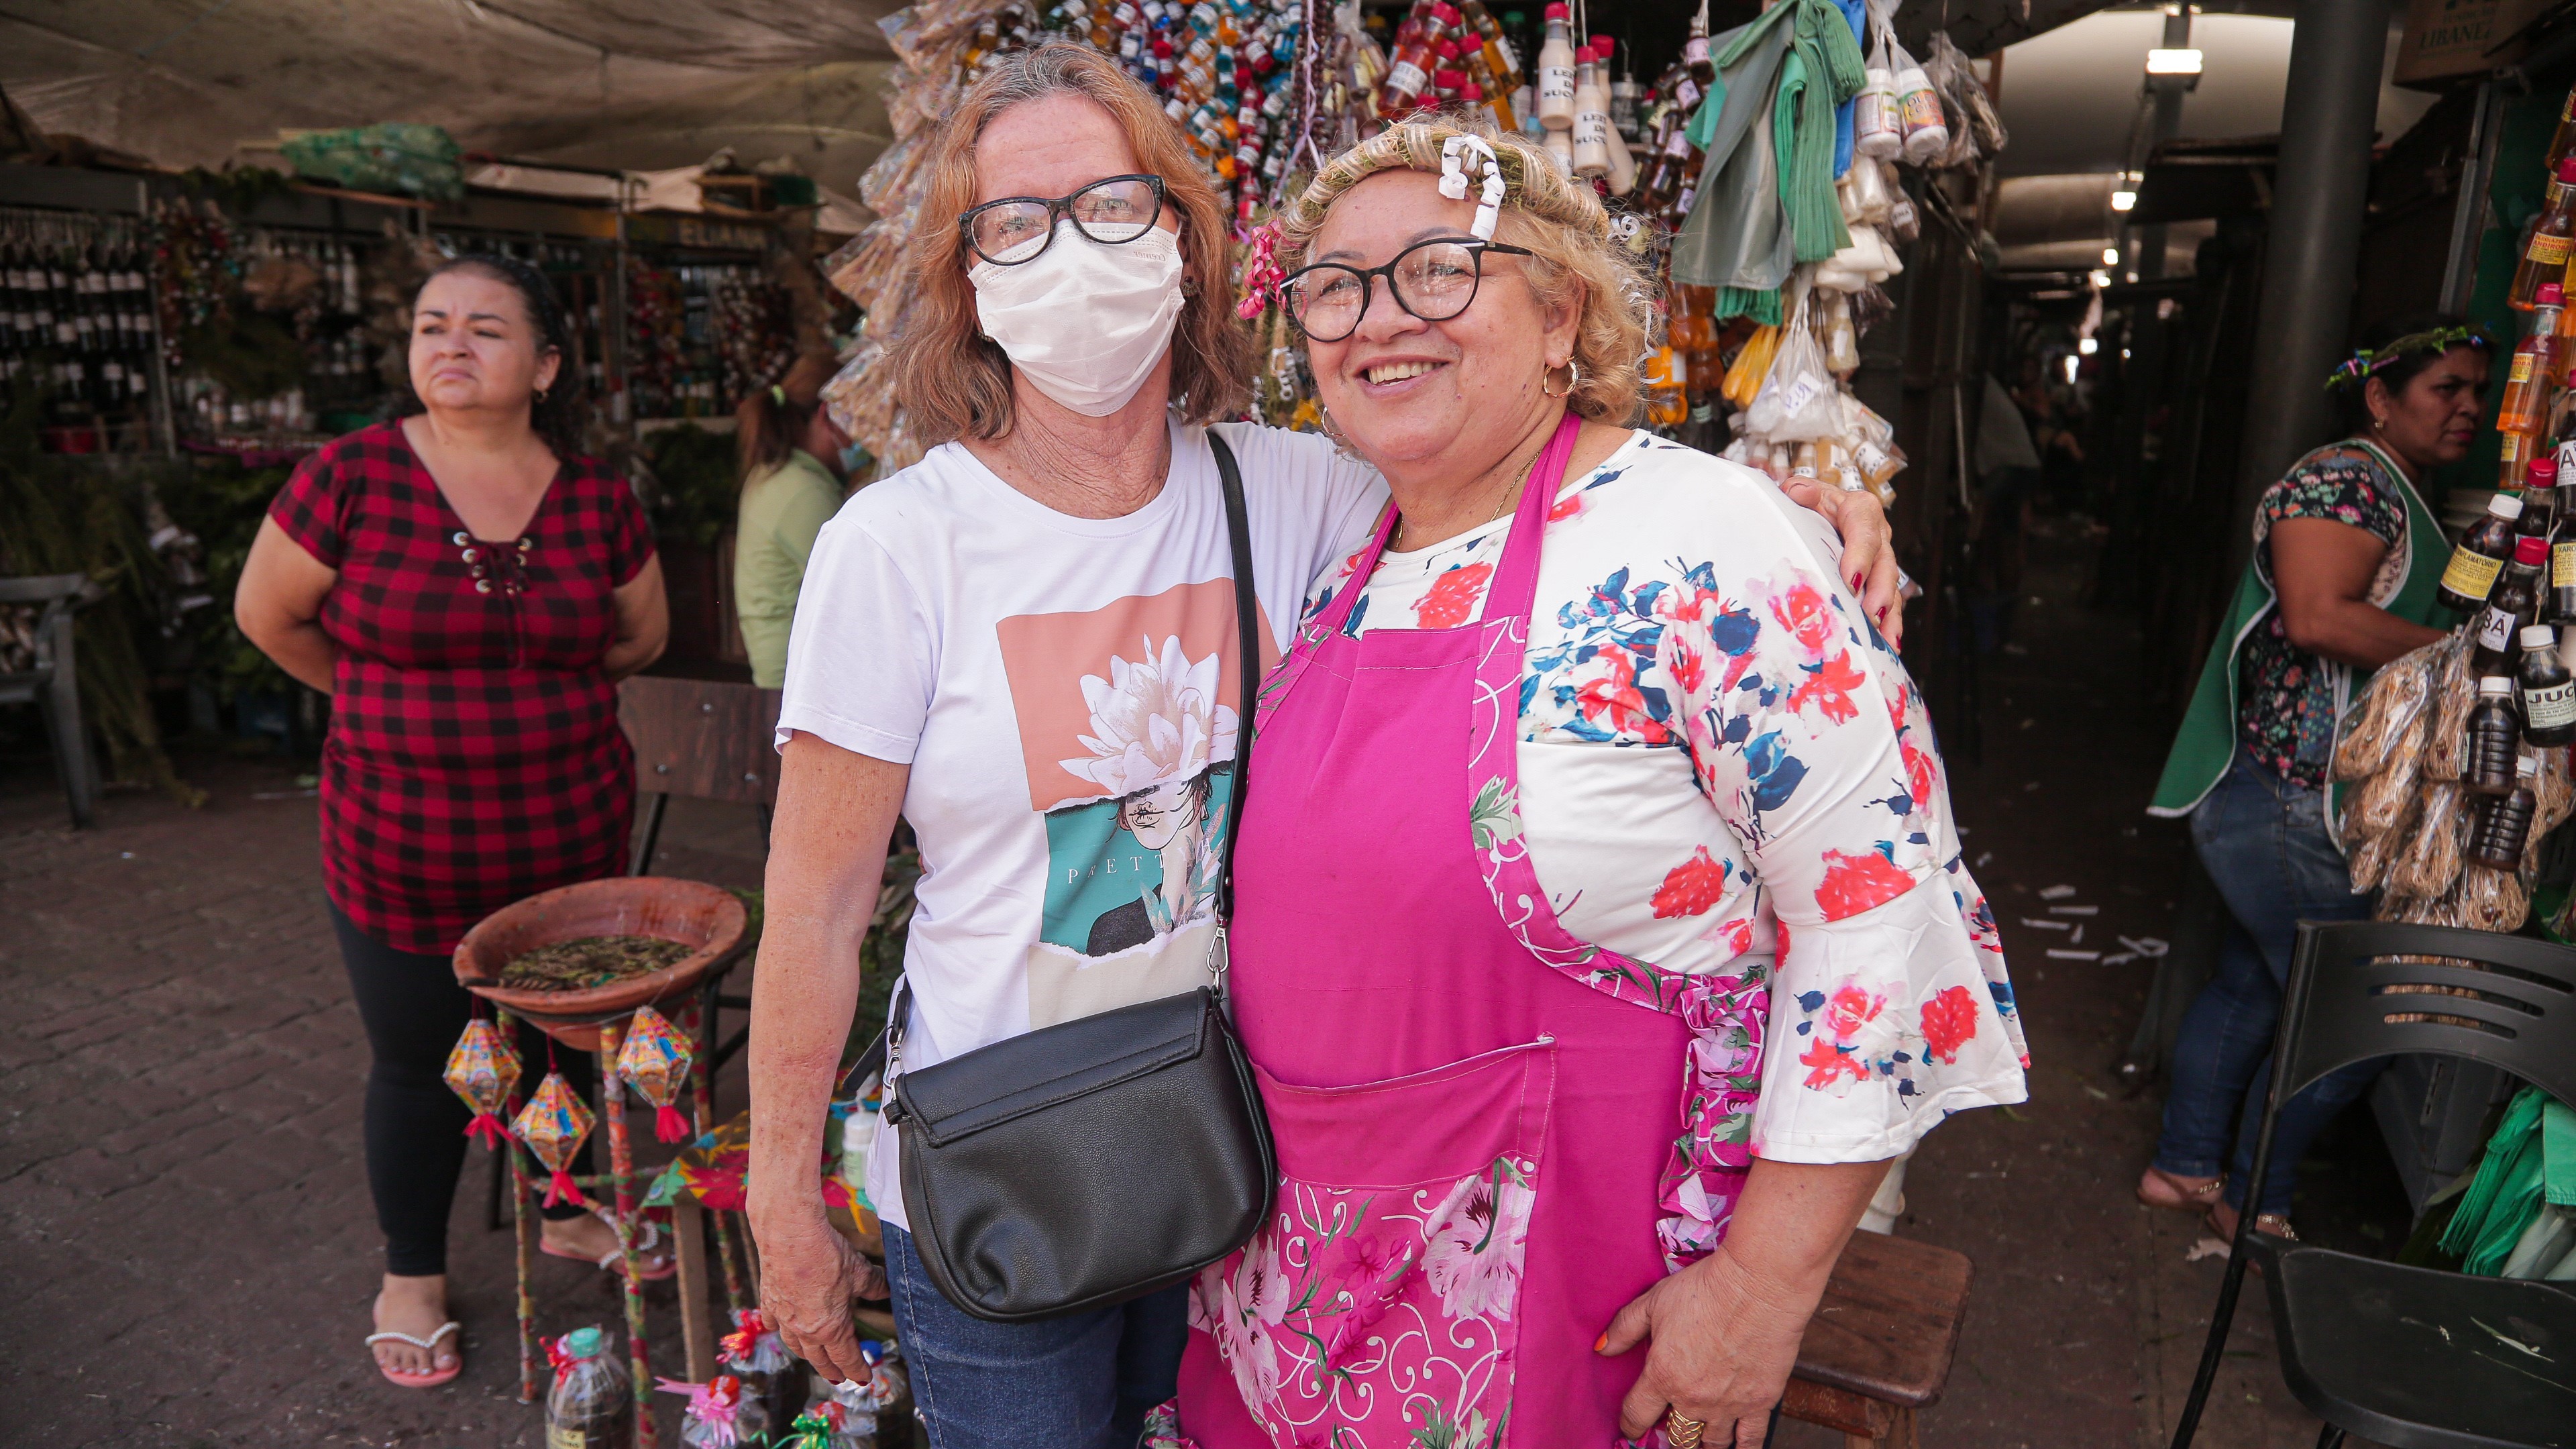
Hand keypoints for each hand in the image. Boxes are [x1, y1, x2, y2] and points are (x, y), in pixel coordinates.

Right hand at [752, 1207, 886, 1385]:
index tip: (864, 1378)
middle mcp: (804, 1330)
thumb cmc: (826, 1255)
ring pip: (795, 1345)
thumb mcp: (860, 1272)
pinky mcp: (768, 1301)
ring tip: (813, 1358)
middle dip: (831, 1370)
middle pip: (819, 1359)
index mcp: (830, 1329)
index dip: (857, 1370)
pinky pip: (773, 1323)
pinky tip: (781, 1329)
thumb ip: (874, 1286)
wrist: (789, 1235)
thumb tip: (885, 1290)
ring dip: (807, 1355)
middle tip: (839, 1378)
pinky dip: (779, 1330)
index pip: (846, 1358)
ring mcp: (783, 1317)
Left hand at [1599, 1245, 1818, 1446]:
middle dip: (1672, 1431)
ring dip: (1703, 1439)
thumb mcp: (1654, 1301)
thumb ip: (1624, 1328)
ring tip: (1701, 1432)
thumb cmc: (1706, 1288)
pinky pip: (1750, 1441)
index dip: (1630, 1424)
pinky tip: (1735, 1442)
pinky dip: (1742, 1446)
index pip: (1636, 1415)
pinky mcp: (1760, 1402)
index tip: (1631, 1426)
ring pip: (1711, 1442)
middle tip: (1673, 1420)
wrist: (1758, 1284)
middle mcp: (1693, 1398)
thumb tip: (1601, 1348)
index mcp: (1663, 1375)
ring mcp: (1728, 1405)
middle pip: (1677, 1435)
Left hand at [1780, 480, 1904, 646]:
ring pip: (1890, 586)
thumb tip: (1796, 492)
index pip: (1864, 532)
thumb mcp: (1804, 492)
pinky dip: (1889, 624)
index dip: (1860, 556)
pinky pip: (1889, 602)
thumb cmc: (1811, 504)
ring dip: (1889, 615)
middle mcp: (1877, 534)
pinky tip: (1889, 646)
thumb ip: (1800, 492)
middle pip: (1884, 563)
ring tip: (1886, 640)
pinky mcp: (1879, 579)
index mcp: (1860, 510)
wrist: (1821, 510)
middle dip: (1879, 592)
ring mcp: (1881, 558)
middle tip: (1870, 616)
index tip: (1851, 581)